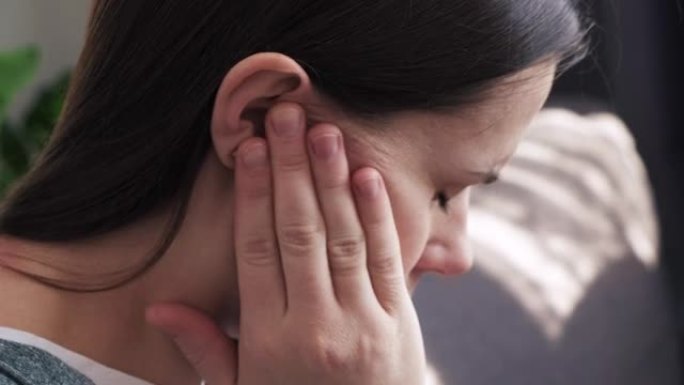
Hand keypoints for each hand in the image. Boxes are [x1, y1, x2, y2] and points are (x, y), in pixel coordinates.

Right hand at [147, 102, 426, 384]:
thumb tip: (160, 306)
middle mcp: (317, 325)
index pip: (256, 252)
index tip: (248, 149)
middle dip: (291, 170)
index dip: (253, 196)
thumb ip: (205, 348)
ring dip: (332, 180)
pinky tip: (366, 176)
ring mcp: (364, 322)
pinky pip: (388, 260)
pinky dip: (378, 215)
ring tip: (323, 132)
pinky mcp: (401, 323)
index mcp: (270, 338)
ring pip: (345, 238)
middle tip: (284, 116)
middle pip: (299, 233)